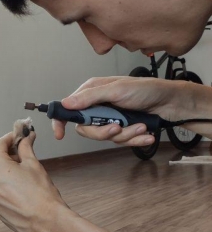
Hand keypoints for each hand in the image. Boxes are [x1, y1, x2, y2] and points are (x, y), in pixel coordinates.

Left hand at [0, 129, 68, 231]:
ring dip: (5, 173)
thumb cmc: (40, 193)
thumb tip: (26, 137)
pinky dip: (2, 187)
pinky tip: (17, 190)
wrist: (44, 221)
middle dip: (9, 157)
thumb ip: (25, 148)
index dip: (11, 138)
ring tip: (23, 178)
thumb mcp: (33, 164)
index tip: (19, 136)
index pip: (0, 144)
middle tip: (25, 158)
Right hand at [53, 75, 203, 146]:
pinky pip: (121, 141)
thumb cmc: (147, 90)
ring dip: (126, 134)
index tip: (60, 134)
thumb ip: (90, 97)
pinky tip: (145, 133)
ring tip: (141, 126)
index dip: (61, 121)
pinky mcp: (123, 128)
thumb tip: (66, 103)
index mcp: (93, 92)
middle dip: (104, 132)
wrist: (172, 103)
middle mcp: (99, 106)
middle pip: (86, 129)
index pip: (69, 108)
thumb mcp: (117, 90)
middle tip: (117, 127)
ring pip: (106, 137)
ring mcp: (111, 118)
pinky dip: (135, 139)